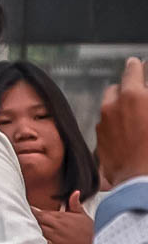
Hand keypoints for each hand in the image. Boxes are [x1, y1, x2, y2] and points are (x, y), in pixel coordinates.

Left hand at [31, 191, 93, 243]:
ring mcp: (55, 237)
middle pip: (37, 221)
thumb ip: (75, 204)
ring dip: (32, 230)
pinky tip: (33, 240)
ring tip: (25, 229)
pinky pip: (41, 243)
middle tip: (21, 218)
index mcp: (61, 217)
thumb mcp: (83, 216)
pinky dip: (37, 241)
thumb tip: (75, 192)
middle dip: (31, 220)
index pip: (41, 213)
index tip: (28, 210)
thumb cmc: (90, 232)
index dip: (33, 212)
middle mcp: (56, 226)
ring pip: (37, 231)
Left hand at [96, 57, 147, 186]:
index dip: (138, 65)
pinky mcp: (100, 138)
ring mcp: (104, 122)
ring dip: (121, 105)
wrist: (141, 181)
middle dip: (129, 87)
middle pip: (118, 87)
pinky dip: (116, 122)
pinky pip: (107, 123)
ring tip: (136, 114)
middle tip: (141, 92)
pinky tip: (129, 131)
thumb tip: (142, 91)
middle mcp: (113, 105)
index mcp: (133, 95)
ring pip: (110, 105)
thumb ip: (146, 97)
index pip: (134, 69)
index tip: (138, 62)